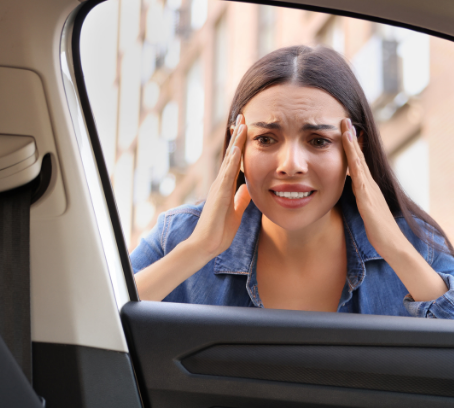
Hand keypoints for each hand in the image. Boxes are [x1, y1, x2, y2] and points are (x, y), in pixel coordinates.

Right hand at [185, 114, 251, 259]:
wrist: (206, 245)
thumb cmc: (218, 232)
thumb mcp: (235, 212)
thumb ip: (240, 200)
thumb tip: (247, 189)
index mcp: (225, 188)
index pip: (235, 162)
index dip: (241, 146)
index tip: (246, 130)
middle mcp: (221, 183)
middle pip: (231, 154)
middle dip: (238, 136)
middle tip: (243, 117)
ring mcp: (219, 186)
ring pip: (229, 158)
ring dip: (236, 141)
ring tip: (242, 123)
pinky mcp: (219, 193)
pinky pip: (227, 172)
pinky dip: (232, 158)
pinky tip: (237, 146)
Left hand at [341, 118, 446, 301]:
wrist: (394, 244)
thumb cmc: (381, 233)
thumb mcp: (367, 214)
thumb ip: (361, 203)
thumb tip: (354, 198)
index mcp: (368, 189)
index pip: (358, 164)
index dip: (352, 148)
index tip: (345, 132)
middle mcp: (370, 184)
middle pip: (359, 157)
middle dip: (352, 138)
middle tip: (344, 119)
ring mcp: (370, 188)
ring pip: (359, 161)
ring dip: (352, 143)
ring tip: (345, 125)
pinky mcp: (367, 195)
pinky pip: (358, 173)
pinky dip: (353, 158)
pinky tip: (348, 149)